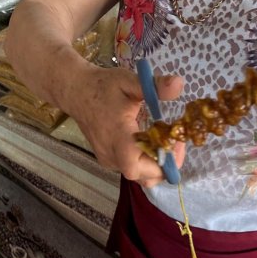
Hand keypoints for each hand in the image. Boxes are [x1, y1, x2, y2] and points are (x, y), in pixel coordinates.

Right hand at [70, 65, 186, 187]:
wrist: (76, 91)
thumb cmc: (102, 85)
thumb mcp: (130, 80)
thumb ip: (154, 85)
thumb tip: (180, 84)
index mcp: (117, 136)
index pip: (139, 166)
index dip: (164, 160)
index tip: (176, 140)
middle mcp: (111, 154)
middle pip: (145, 177)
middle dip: (166, 164)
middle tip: (175, 139)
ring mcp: (108, 159)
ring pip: (139, 176)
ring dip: (157, 164)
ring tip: (165, 139)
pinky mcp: (107, 159)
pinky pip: (132, 169)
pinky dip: (146, 161)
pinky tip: (150, 140)